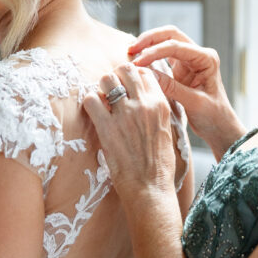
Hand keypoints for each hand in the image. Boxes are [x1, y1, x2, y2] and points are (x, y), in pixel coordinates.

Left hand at [83, 62, 175, 204]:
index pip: (145, 72)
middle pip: (125, 70)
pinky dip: (90, 102)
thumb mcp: (166, 130)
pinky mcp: (107, 127)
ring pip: (107, 80)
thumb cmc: (158, 164)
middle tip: (111, 90)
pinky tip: (94, 113)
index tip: (126, 86)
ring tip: (102, 101)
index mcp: (161, 104)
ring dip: (102, 87)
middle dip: (116, 77)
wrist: (150, 188)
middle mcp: (144, 104)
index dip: (133, 76)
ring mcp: (125, 115)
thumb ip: (156, 110)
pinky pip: (91, 99)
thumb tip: (144, 98)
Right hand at [128, 27, 245, 158]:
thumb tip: (146, 74)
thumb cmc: (213, 115)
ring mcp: (190, 59)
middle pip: (171, 34)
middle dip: (150, 39)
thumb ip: (171, 88)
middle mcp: (199, 54)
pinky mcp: (181, 67)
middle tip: (131, 49)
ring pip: (166, 40)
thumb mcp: (193, 103)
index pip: (176, 47)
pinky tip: (138, 59)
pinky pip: (164, 54)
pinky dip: (151, 54)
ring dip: (148, 43)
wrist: (220, 127)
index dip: (154, 52)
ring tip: (131, 52)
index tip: (137, 63)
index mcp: (206, 58)